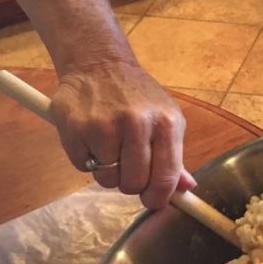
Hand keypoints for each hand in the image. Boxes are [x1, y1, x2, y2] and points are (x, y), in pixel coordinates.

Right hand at [51, 62, 195, 208]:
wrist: (100, 62)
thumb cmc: (138, 96)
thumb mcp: (166, 119)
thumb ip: (175, 157)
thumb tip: (187, 188)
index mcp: (167, 123)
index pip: (165, 177)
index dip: (158, 197)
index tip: (152, 201)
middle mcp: (137, 123)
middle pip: (134, 183)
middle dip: (130, 183)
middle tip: (127, 166)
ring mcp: (104, 125)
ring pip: (108, 179)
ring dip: (107, 172)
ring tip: (109, 148)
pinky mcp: (75, 127)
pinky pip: (83, 167)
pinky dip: (86, 160)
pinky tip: (92, 138)